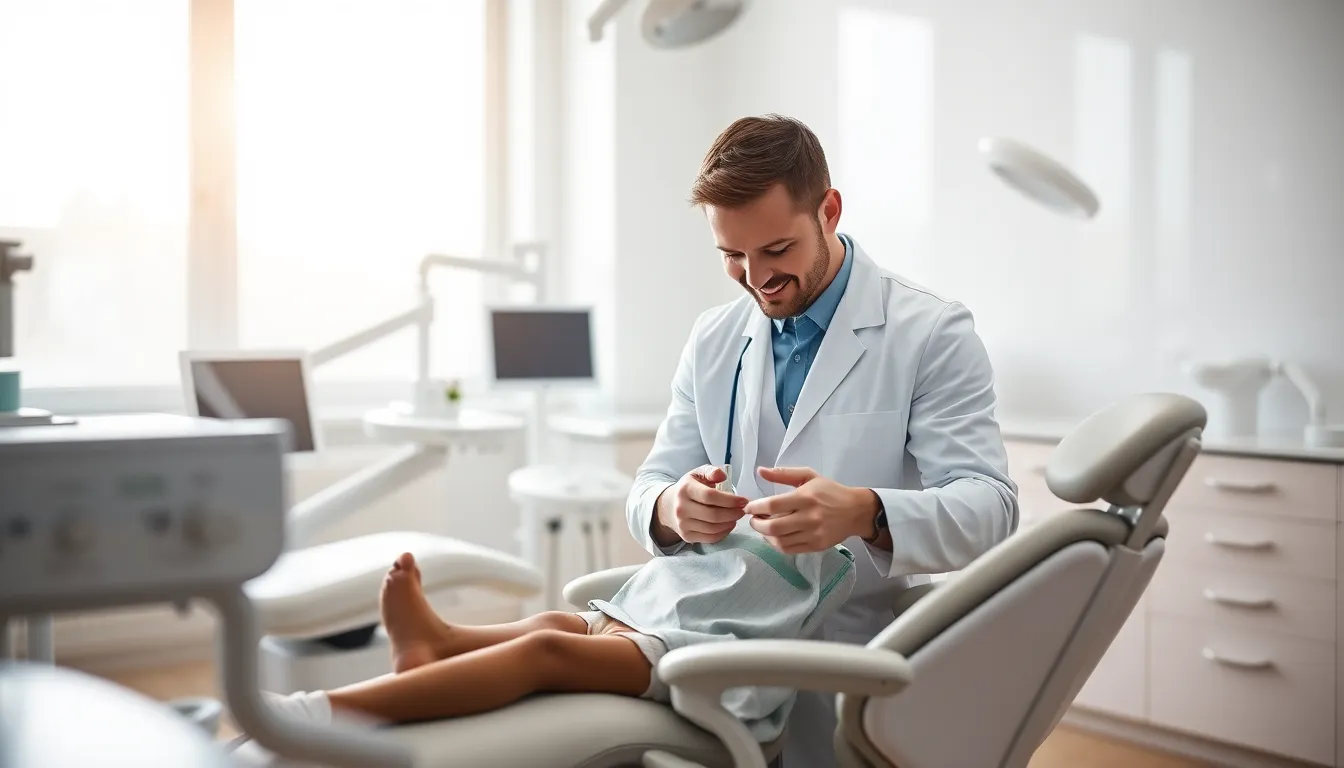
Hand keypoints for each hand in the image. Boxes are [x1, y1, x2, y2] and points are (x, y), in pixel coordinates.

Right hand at [654, 465, 747, 544]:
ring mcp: (683, 524)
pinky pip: (710, 538)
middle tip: (742, 510)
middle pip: (713, 515)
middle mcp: (682, 508)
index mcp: (685, 489)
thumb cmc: (690, 488)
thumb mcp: (699, 474)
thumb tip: (722, 476)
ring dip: (730, 523)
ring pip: (713, 528)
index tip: (744, 500)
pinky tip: (728, 524)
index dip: (730, 500)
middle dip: (733, 513)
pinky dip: (723, 533)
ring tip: (736, 516)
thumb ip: (711, 471)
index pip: (710, 496)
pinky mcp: (687, 536)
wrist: (670, 506)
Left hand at [746, 467, 879, 553]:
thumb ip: (783, 474)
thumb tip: (760, 471)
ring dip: (765, 535)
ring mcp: (813, 534)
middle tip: (753, 519)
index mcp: (806, 497)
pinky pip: (789, 549)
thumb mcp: (809, 476)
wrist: (855, 511)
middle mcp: (809, 517)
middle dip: (756, 524)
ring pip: (780, 541)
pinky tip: (774, 536)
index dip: (755, 507)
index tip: (748, 507)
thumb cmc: (830, 491)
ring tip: (763, 527)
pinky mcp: (816, 546)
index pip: (773, 505)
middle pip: (773, 527)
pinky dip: (776, 544)